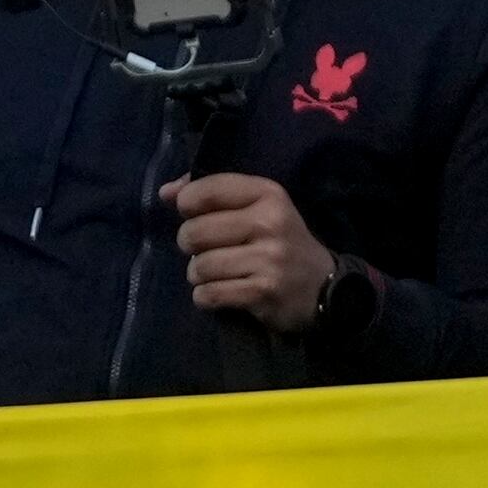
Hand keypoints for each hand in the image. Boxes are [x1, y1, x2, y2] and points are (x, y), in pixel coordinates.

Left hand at [168, 173, 338, 330]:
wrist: (323, 286)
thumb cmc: (280, 241)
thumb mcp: (258, 208)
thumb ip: (212, 194)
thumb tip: (165, 192)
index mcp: (269, 194)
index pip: (205, 190)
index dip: (187, 205)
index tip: (196, 215)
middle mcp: (270, 222)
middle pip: (194, 233)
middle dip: (191, 246)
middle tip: (209, 250)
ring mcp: (268, 259)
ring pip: (199, 267)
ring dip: (200, 275)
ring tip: (218, 274)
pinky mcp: (263, 291)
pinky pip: (208, 294)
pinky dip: (206, 297)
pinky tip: (223, 292)